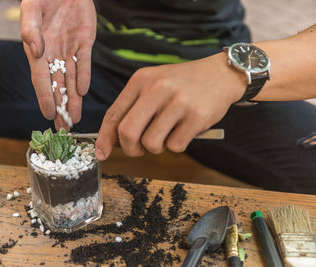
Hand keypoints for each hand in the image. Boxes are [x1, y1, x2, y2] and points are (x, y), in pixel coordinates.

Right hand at [20, 0, 95, 129]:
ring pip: (72, 80)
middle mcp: (53, 55)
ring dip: (74, 99)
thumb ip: (30, 29)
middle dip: (61, 107)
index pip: (41, 79)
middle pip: (57, 86)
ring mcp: (69, 51)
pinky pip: (85, 64)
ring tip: (75, 118)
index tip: (48, 114)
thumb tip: (35, 50)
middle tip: (63, 128)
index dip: (45, 97)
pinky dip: (84, 77)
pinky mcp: (85, 44)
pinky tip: (83, 92)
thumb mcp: (31, 9)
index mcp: (38, 51)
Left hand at [95, 53, 245, 160]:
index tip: (101, 153)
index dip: (104, 138)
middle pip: (127, 133)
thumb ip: (134, 107)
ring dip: (157, 147)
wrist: (221, 74)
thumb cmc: (182, 84)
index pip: (113, 114)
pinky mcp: (197, 116)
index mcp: (141, 80)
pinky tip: (185, 130)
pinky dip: (177, 145)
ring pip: (151, 144)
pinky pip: (175, 147)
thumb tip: (115, 140)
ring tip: (168, 133)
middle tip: (139, 149)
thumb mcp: (154, 84)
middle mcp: (157, 88)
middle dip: (130, 149)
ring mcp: (178, 102)